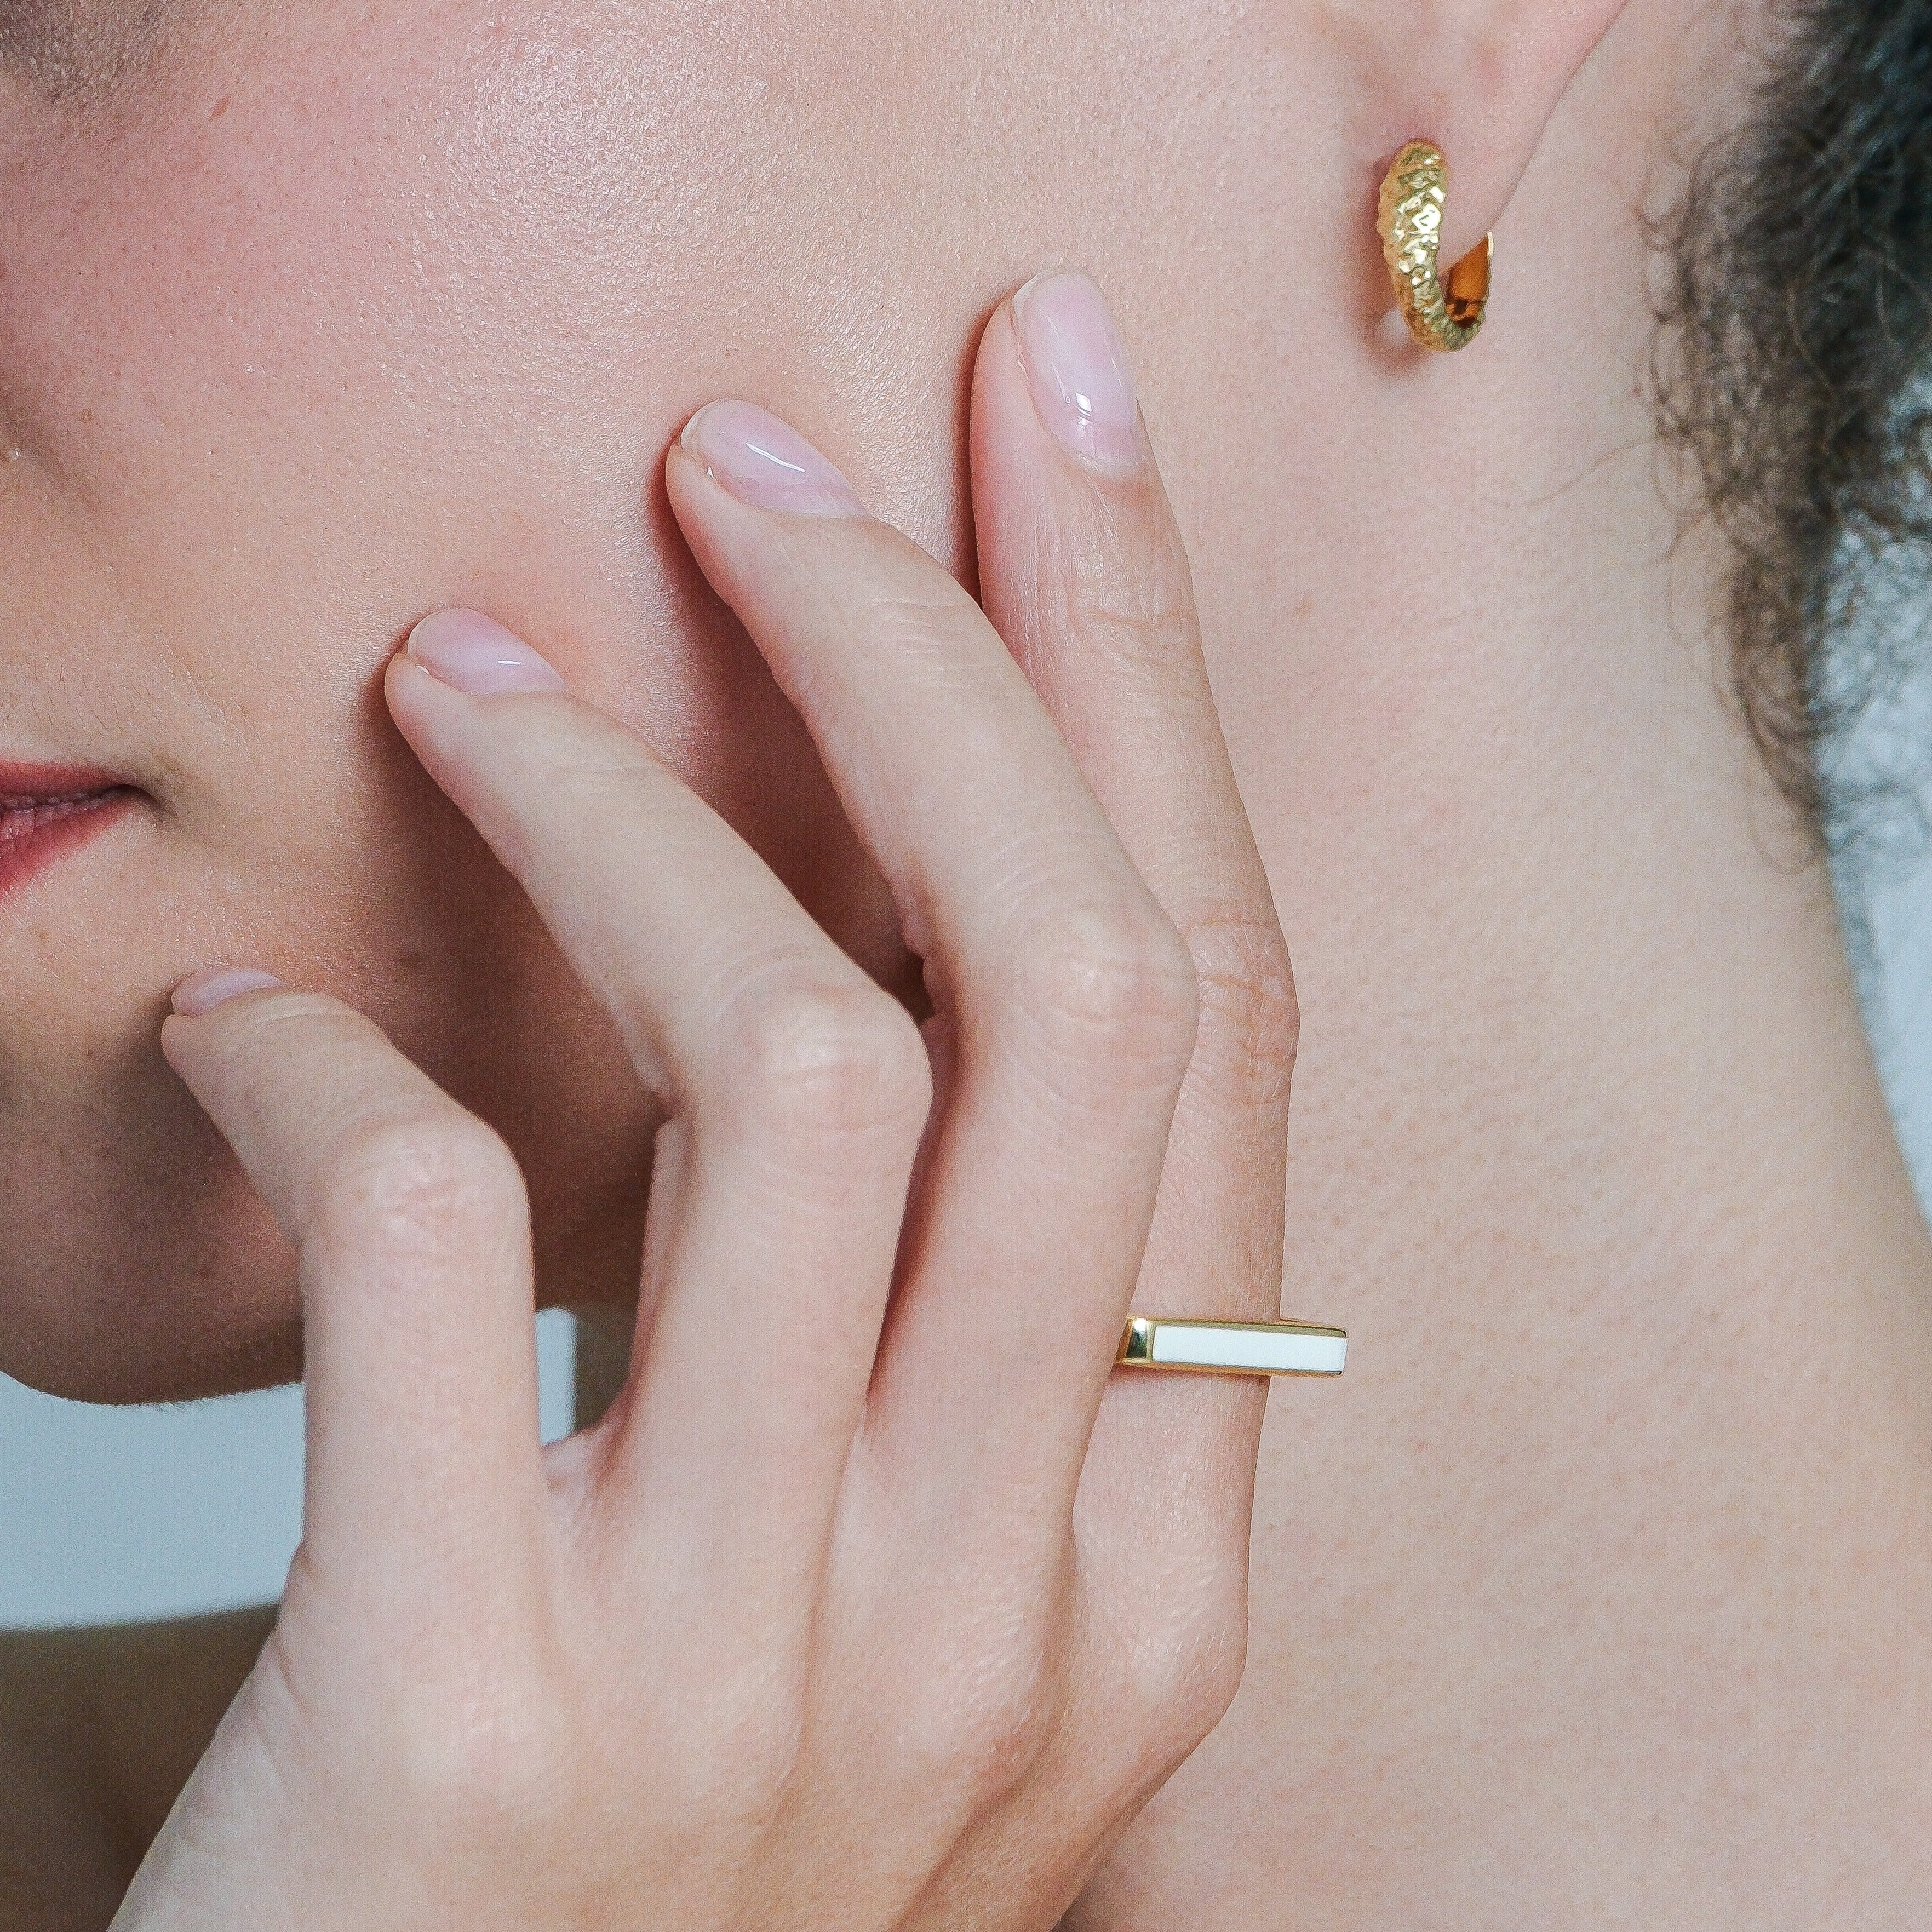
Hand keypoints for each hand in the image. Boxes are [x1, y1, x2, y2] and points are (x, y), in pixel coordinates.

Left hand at [117, 271, 1297, 1929]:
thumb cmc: (658, 1820)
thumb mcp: (883, 1574)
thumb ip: (944, 1330)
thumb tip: (886, 931)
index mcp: (1147, 1556)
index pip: (1218, 1014)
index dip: (1144, 673)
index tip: (1040, 421)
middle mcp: (1021, 1611)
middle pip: (1077, 981)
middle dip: (931, 645)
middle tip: (744, 458)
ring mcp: (769, 1684)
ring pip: (804, 1062)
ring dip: (614, 806)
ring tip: (452, 683)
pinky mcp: (479, 1733)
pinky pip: (434, 1226)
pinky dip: (314, 1059)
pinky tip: (233, 1023)